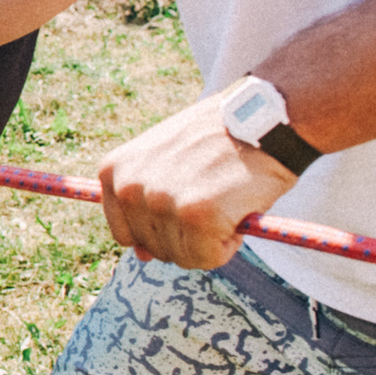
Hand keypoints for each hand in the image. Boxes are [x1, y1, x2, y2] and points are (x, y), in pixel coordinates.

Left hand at [95, 89, 300, 268]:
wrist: (261, 116)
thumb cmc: (216, 140)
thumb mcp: (164, 159)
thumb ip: (145, 205)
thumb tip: (140, 255)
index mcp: (113, 170)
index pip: (126, 234)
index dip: (161, 228)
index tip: (184, 204)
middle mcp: (130, 187)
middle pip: (153, 249)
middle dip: (186, 235)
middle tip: (211, 196)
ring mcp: (162, 202)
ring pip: (182, 256)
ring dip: (210, 239)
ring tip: (223, 198)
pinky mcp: (198, 216)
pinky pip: (209, 258)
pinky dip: (230, 243)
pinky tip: (237, 209)